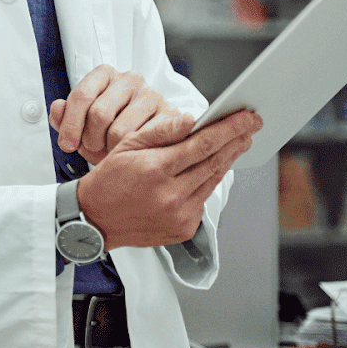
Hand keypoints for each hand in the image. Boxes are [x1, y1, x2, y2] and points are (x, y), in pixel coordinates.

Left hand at [49, 65, 170, 163]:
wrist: (143, 143)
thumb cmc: (108, 130)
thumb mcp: (81, 125)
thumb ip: (64, 117)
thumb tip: (57, 108)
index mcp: (104, 74)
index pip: (81, 95)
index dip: (70, 124)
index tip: (67, 145)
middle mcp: (130, 79)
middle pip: (99, 113)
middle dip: (90, 139)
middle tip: (93, 147)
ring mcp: (152, 95)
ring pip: (120, 130)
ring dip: (110, 148)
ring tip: (111, 150)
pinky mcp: (170, 115)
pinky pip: (143, 141)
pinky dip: (132, 152)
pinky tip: (130, 153)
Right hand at [76, 109, 261, 248]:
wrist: (95, 219)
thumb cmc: (109, 180)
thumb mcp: (126, 146)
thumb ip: (161, 132)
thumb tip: (191, 119)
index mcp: (156, 170)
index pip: (202, 144)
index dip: (228, 129)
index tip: (247, 118)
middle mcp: (171, 195)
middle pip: (214, 162)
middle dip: (236, 141)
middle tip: (251, 126)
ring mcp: (180, 215)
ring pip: (212, 181)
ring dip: (227, 160)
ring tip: (237, 144)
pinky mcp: (184, 229)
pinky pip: (203, 200)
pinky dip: (209, 182)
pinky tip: (210, 169)